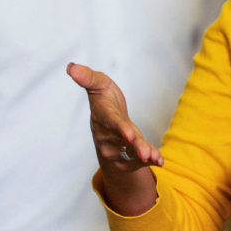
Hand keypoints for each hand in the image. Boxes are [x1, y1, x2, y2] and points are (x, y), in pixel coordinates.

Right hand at [67, 62, 159, 215]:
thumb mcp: (98, 83)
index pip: (111, 122)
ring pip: (129, 154)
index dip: (119, 128)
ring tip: (154, 157)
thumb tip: (71, 67)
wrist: (108, 122)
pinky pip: (136, 162)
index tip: (129, 134)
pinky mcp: (124, 157)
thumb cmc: (104, 99)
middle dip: (135, 147)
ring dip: (143, 156)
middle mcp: (106, 134)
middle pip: (122, 142)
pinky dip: (149, 161)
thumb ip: (88, 77)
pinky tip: (159, 161)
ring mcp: (115, 147)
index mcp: (103, 115)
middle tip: (145, 153)